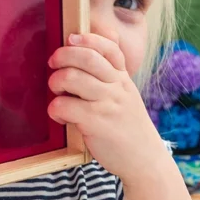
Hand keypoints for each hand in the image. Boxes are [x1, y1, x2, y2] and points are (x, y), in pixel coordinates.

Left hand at [48, 33, 168, 182]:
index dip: (87, 39)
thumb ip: (111, 80)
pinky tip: (60, 116)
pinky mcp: (95, 123)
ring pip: (71, 78)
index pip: (109, 48)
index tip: (71, 38)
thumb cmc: (129, 130)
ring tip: (57, 93)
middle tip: (54, 64)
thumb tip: (86, 59)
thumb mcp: (127, 98)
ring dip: (55, 82)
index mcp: (124, 79)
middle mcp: (117, 87)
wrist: (145, 160)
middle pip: (86, 57)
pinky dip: (55, 109)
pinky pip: (64, 106)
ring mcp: (107, 104)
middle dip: (62, 55)